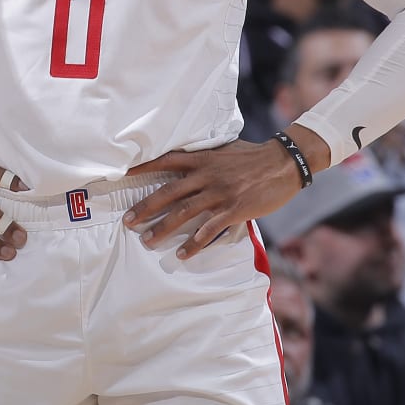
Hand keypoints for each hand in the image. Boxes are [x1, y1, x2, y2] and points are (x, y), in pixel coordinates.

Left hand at [122, 138, 311, 258]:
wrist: (283, 163)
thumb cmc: (253, 156)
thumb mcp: (224, 150)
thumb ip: (204, 157)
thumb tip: (188, 159)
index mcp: (202, 159)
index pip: (165, 161)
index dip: (143, 167)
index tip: (122, 175)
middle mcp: (206, 176)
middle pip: (168, 193)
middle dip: (145, 208)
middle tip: (128, 221)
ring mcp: (219, 194)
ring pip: (184, 213)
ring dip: (163, 229)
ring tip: (148, 240)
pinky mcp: (233, 209)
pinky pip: (209, 229)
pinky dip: (194, 243)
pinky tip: (182, 254)